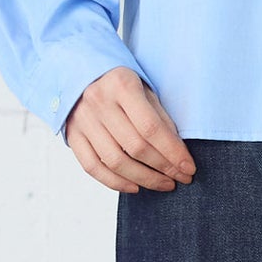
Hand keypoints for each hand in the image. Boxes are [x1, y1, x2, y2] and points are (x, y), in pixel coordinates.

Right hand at [63, 66, 196, 192]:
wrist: (83, 74)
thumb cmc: (122, 84)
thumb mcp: (145, 89)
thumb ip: (160, 117)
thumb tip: (177, 152)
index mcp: (121, 85)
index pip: (151, 127)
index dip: (172, 152)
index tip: (189, 168)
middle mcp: (99, 102)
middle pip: (135, 147)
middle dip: (163, 168)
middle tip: (182, 178)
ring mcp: (82, 120)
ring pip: (115, 162)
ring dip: (144, 179)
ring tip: (163, 184)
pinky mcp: (72, 135)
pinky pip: (93, 167)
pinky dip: (116, 182)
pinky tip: (135, 187)